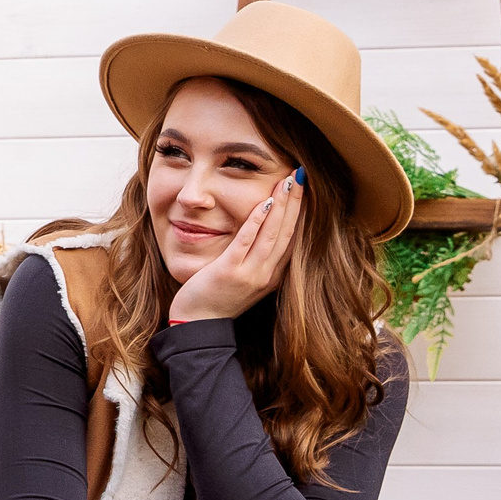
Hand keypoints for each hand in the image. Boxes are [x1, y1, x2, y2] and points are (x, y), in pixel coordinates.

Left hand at [167, 171, 301, 320]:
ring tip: (288, 180)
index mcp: (273, 275)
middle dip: (295, 202)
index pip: (293, 238)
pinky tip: (264, 202)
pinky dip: (257, 221)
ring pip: (272, 234)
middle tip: (301, 175)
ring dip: (282, 205)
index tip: (303, 188)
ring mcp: (250, 274)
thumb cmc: (217, 297)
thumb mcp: (245, 277)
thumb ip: (256, 257)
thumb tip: (264, 229)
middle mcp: (267, 275)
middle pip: (288, 232)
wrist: (197, 324)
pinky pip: (246, 242)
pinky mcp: (230, 272)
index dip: (301, 212)